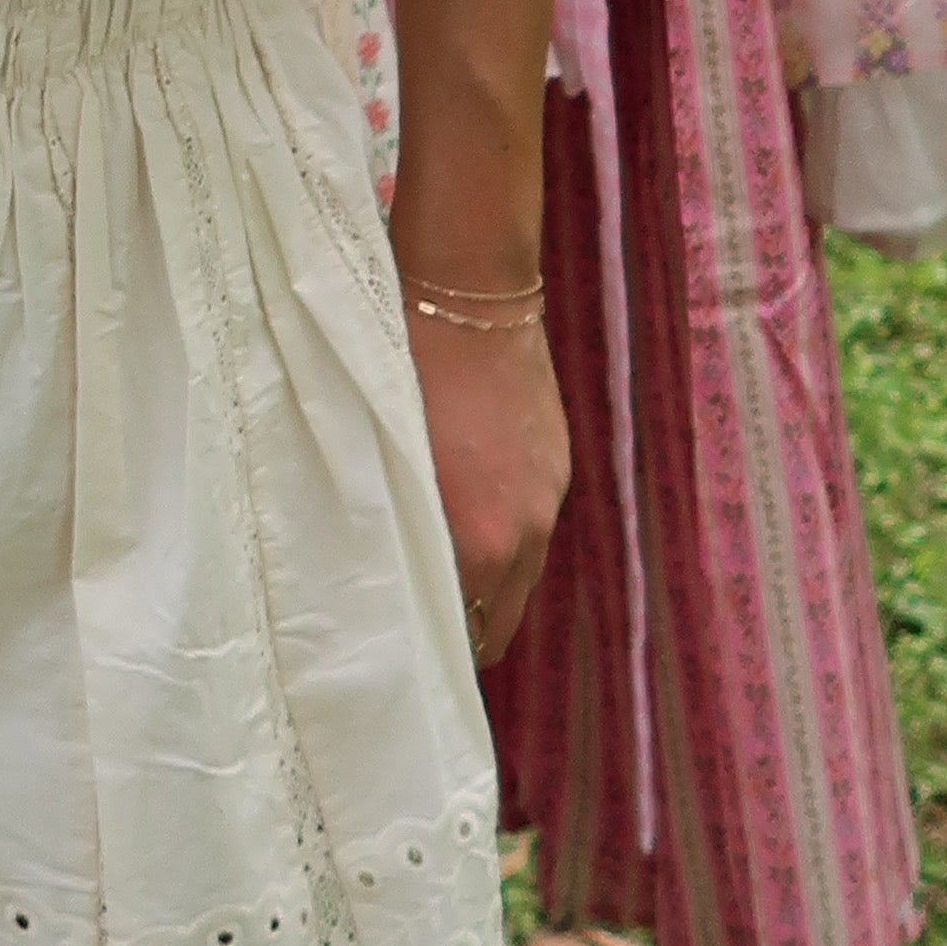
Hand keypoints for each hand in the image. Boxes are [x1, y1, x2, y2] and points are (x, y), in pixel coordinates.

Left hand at [406, 316, 569, 668]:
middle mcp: (528, 530)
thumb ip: (402, 532)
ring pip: (523, 567)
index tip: (416, 652)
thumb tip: (392, 576)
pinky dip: (507, 530)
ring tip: (447, 563)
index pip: (472, 632)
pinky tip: (472, 502)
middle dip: (472, 625)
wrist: (469, 293)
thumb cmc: (405, 373)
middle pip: (506, 613)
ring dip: (491, 577)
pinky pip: (534, 521)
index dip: (445, 646)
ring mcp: (550, 494)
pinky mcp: (557, 459)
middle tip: (428, 622)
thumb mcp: (388, 462)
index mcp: (484, 540)